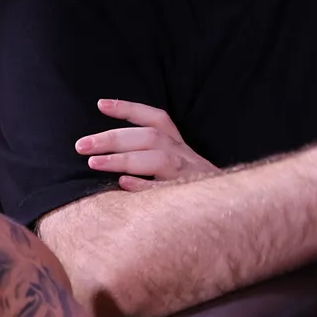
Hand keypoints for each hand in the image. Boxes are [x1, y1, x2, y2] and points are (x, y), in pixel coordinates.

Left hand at [75, 99, 218, 191]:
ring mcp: (190, 175)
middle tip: (81, 145)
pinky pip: (166, 191)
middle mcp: (185, 155)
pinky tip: (123, 185)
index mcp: (180, 146)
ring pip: (157, 159)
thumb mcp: (180, 168)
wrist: (234, 211)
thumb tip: (111, 155)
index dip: (129, 109)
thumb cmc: (197, 190)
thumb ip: (153, 159)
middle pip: (149, 137)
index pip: (156, 119)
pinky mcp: (192, 197)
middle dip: (113, 138)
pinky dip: (145, 186)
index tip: (100, 104)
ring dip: (124, 159)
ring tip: (94, 163)